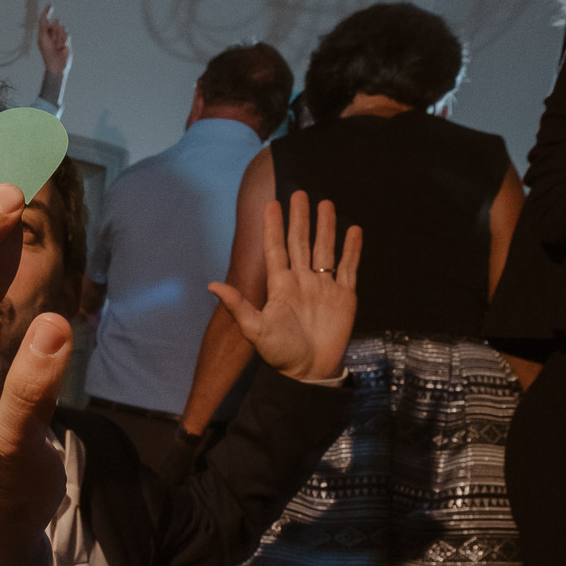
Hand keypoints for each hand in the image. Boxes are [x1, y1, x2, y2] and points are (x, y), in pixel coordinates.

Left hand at [36, 4, 70, 77]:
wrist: (57, 64)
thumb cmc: (48, 53)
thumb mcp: (43, 39)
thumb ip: (43, 27)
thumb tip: (45, 18)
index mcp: (43, 33)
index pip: (44, 19)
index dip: (47, 12)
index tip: (50, 5)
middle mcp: (51, 33)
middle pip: (56, 23)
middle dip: (55, 31)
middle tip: (53, 41)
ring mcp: (59, 36)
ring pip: (63, 28)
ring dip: (60, 37)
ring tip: (57, 46)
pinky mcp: (66, 40)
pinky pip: (67, 34)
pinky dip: (65, 40)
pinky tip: (62, 47)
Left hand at [209, 191, 359, 381]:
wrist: (309, 372)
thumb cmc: (280, 354)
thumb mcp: (255, 330)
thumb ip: (238, 306)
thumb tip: (212, 286)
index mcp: (281, 286)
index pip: (276, 249)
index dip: (274, 227)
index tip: (271, 204)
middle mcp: (302, 281)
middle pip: (301, 242)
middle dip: (300, 218)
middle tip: (300, 193)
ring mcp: (323, 287)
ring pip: (325, 249)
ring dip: (326, 227)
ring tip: (325, 203)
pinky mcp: (344, 296)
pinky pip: (349, 268)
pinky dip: (352, 249)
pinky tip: (354, 230)